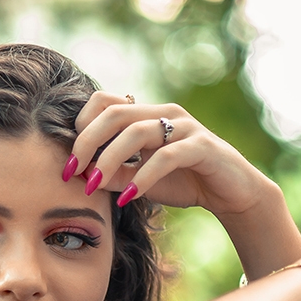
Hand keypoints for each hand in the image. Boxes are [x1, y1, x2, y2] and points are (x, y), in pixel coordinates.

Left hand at [67, 92, 272, 218]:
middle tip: (71, 171)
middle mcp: (164, 113)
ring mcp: (185, 127)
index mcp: (146, 115)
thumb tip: (80, 175)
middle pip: (114, 113)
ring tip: (93, 186)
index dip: (81, 127)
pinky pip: (166, 157)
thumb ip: (113, 174)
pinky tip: (129, 198)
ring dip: (109, 159)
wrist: (231, 193)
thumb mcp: (139, 180)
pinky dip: (143, 178)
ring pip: (137, 131)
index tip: (69, 161)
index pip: (104, 102)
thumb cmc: (183, 182)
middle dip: (86, 142)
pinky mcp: (202, 146)